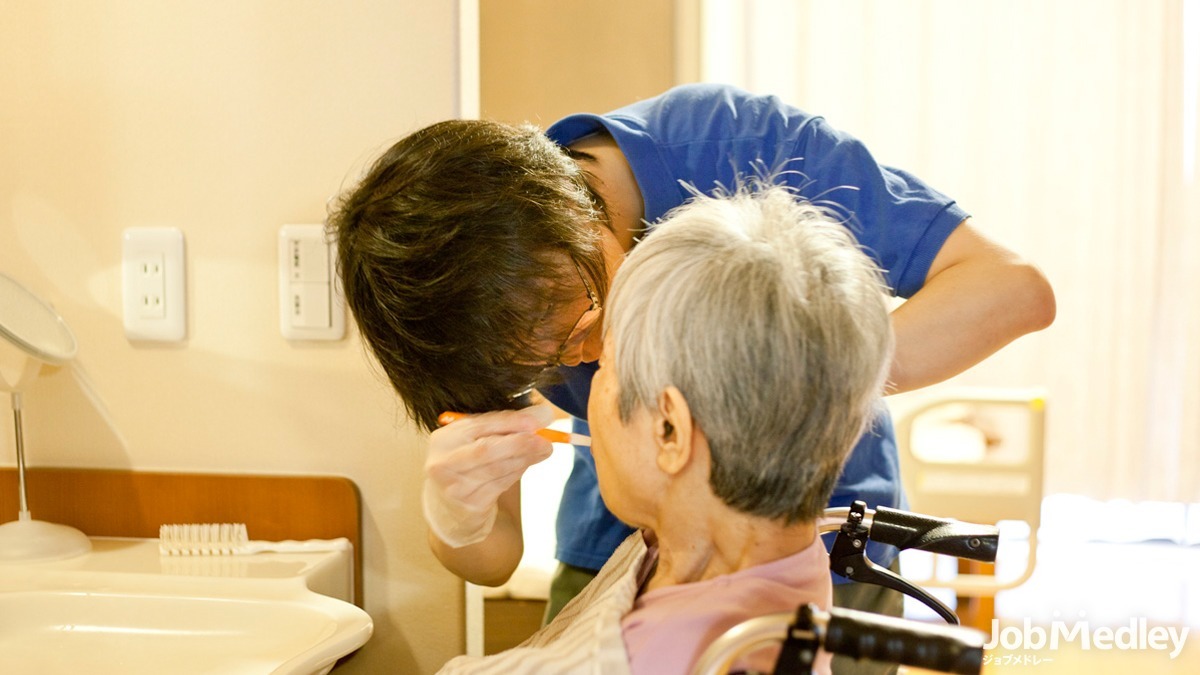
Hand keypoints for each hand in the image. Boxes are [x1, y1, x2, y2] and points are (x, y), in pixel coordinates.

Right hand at [422, 405, 556, 547]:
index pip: (480, 424)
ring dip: (525, 458)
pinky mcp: (471, 505)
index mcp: (444, 439)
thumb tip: (541, 415)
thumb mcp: (475, 441)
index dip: (512, 420)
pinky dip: (518, 472)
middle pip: (486, 449)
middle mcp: (445, 462)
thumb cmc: (467, 464)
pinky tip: (526, 464)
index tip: (539, 418)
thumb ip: (503, 426)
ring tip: (544, 450)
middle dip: (520, 443)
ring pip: (498, 469)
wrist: (450, 507)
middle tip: (546, 440)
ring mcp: (456, 487)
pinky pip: (501, 485)